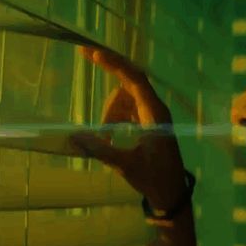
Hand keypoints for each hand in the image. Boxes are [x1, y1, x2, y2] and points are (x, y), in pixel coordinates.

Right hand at [69, 46, 187, 210]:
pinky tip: (109, 137)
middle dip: (109, 68)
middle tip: (84, 54)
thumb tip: (74, 136)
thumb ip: (101, 150)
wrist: (171, 192)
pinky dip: (115, 117)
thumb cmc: (153, 178)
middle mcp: (156, 109)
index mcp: (155, 114)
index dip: (114, 64)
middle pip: (129, 80)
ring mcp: (153, 115)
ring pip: (125, 97)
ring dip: (110, 111)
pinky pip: (128, 109)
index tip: (93, 53)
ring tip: (105, 138)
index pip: (135, 79)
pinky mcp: (149, 122)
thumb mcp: (125, 165)